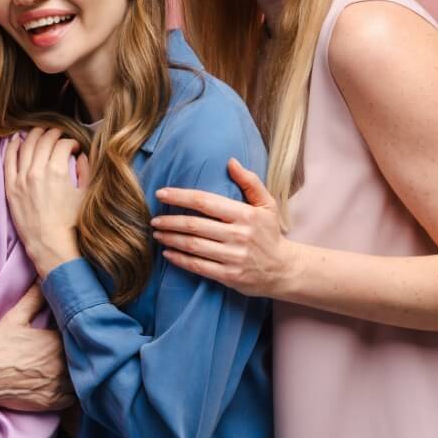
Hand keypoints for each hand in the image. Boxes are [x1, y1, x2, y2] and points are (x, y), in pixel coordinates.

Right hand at [0, 285, 75, 413]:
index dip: (79, 333)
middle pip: (84, 357)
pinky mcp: (54, 402)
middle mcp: (61, 364)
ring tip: (76, 367)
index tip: (77, 331)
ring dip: (81, 373)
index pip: (80, 334)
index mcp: (56, 341)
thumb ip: (33, 298)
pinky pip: (75, 398)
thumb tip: (44, 279)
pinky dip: (74, 392)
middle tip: (78, 349)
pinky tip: (66, 384)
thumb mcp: (14, 318)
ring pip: (83, 378)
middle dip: (82, 353)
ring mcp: (59, 385)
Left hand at [4, 127, 84, 275]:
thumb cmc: (70, 222)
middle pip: (44, 141)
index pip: (63, 144)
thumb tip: (80, 155)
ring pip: (26, 146)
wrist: (50, 244)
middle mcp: (37, 171)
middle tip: (57, 134)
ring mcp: (21, 179)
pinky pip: (8, 160)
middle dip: (53, 134)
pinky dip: (13, 147)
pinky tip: (17, 140)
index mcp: (58, 171)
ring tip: (39, 132)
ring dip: (34, 135)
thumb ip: (85, 169)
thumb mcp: (85, 194)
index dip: (70, 142)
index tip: (73, 147)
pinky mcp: (11, 188)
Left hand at [151, 158, 298, 296]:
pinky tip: (167, 253)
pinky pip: (198, 266)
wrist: (284, 270)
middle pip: (194, 225)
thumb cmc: (270, 234)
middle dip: (169, 221)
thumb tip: (230, 161)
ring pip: (193, 246)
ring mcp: (233, 257)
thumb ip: (250, 181)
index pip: (205, 201)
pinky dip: (179, 259)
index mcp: (245, 214)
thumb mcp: (267, 204)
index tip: (160, 194)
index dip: (180, 196)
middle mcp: (238, 235)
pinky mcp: (229, 276)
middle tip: (153, 219)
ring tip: (156, 234)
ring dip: (170, 239)